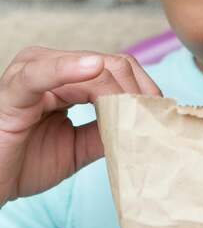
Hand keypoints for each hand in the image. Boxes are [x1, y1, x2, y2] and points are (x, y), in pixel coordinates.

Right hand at [0, 47, 161, 204]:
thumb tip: (146, 122)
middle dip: (137, 90)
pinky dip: (69, 68)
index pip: (119, 69)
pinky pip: (41, 74)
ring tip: (133, 111)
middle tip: (152, 117)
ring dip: (118, 90)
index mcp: (66, 77)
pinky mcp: (12, 90)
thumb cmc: (26, 162)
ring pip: (91, 67)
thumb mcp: (80, 146)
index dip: (145, 90)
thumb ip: (109, 129)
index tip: (163, 114)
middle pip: (111, 65)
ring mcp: (31, 74)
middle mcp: (50, 67)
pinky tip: (93, 68)